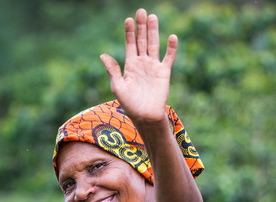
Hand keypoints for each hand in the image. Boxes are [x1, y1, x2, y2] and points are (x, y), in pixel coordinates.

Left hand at [100, 9, 176, 123]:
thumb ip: (112, 70)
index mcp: (130, 65)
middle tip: (141, 11)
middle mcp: (142, 63)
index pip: (130, 44)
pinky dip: (171, 48)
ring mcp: (154, 67)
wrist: (145, 116)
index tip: (128, 20)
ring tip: (152, 17)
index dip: (129, 32)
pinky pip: (168, 58)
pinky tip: (172, 37)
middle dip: (141, 26)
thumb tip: (103, 55)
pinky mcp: (164, 73)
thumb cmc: (130, 104)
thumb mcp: (118, 87)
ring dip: (153, 31)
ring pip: (153, 44)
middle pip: (142, 40)